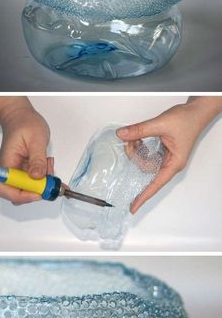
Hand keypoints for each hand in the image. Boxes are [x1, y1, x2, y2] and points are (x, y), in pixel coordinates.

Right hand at [0, 103, 50, 204]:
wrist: (22, 116)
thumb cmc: (24, 123)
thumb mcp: (36, 139)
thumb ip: (37, 159)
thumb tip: (37, 176)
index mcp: (7, 164)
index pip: (6, 189)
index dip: (21, 196)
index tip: (38, 192)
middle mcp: (11, 170)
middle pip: (18, 192)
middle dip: (37, 189)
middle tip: (50, 180)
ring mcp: (19, 171)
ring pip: (30, 187)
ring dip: (43, 182)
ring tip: (49, 164)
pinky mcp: (26, 169)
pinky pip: (35, 180)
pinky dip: (46, 178)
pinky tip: (50, 167)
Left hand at [117, 98, 220, 212]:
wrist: (196, 111)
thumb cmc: (187, 120)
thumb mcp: (160, 124)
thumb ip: (140, 130)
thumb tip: (122, 135)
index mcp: (174, 163)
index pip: (156, 184)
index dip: (143, 196)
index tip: (133, 206)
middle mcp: (170, 162)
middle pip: (146, 169)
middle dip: (135, 157)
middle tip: (129, 143)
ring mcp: (167, 156)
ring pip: (146, 161)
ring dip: (137, 150)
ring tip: (134, 138)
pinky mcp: (163, 149)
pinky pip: (148, 153)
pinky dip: (141, 146)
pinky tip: (139, 138)